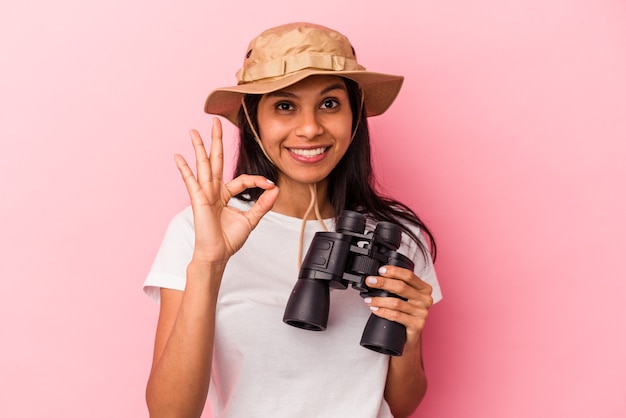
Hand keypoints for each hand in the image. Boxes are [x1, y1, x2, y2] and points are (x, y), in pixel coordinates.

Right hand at [174, 118, 278, 266]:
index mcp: (225, 194)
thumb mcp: (251, 220)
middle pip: (216, 161)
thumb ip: (262, 204)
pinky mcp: (199, 200)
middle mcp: (214, 191)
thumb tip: (275, 189)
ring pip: (203, 165)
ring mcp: (205, 194)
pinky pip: (191, 181)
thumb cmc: (228, 240)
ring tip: (194, 130)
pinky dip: (185, 169)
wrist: (217, 254)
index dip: (257, 180)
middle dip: (216, 141)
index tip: (269, 185)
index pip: (242, 179)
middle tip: (215, 122)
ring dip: (199, 147)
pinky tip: (178, 157)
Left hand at [363, 266, 433, 349]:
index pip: (409, 275)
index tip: (380, 271)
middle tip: (370, 281)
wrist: (409, 336)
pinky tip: (375, 310)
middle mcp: (426, 299)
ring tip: (369, 299)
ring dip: (379, 300)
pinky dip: (383, 312)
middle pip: (402, 287)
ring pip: (396, 303)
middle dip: (383, 283)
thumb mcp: (405, 297)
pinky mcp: (417, 324)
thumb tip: (377, 277)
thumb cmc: (405, 313)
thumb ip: (398, 286)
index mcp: (424, 289)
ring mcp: (423, 313)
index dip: (394, 271)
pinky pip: (396, 316)